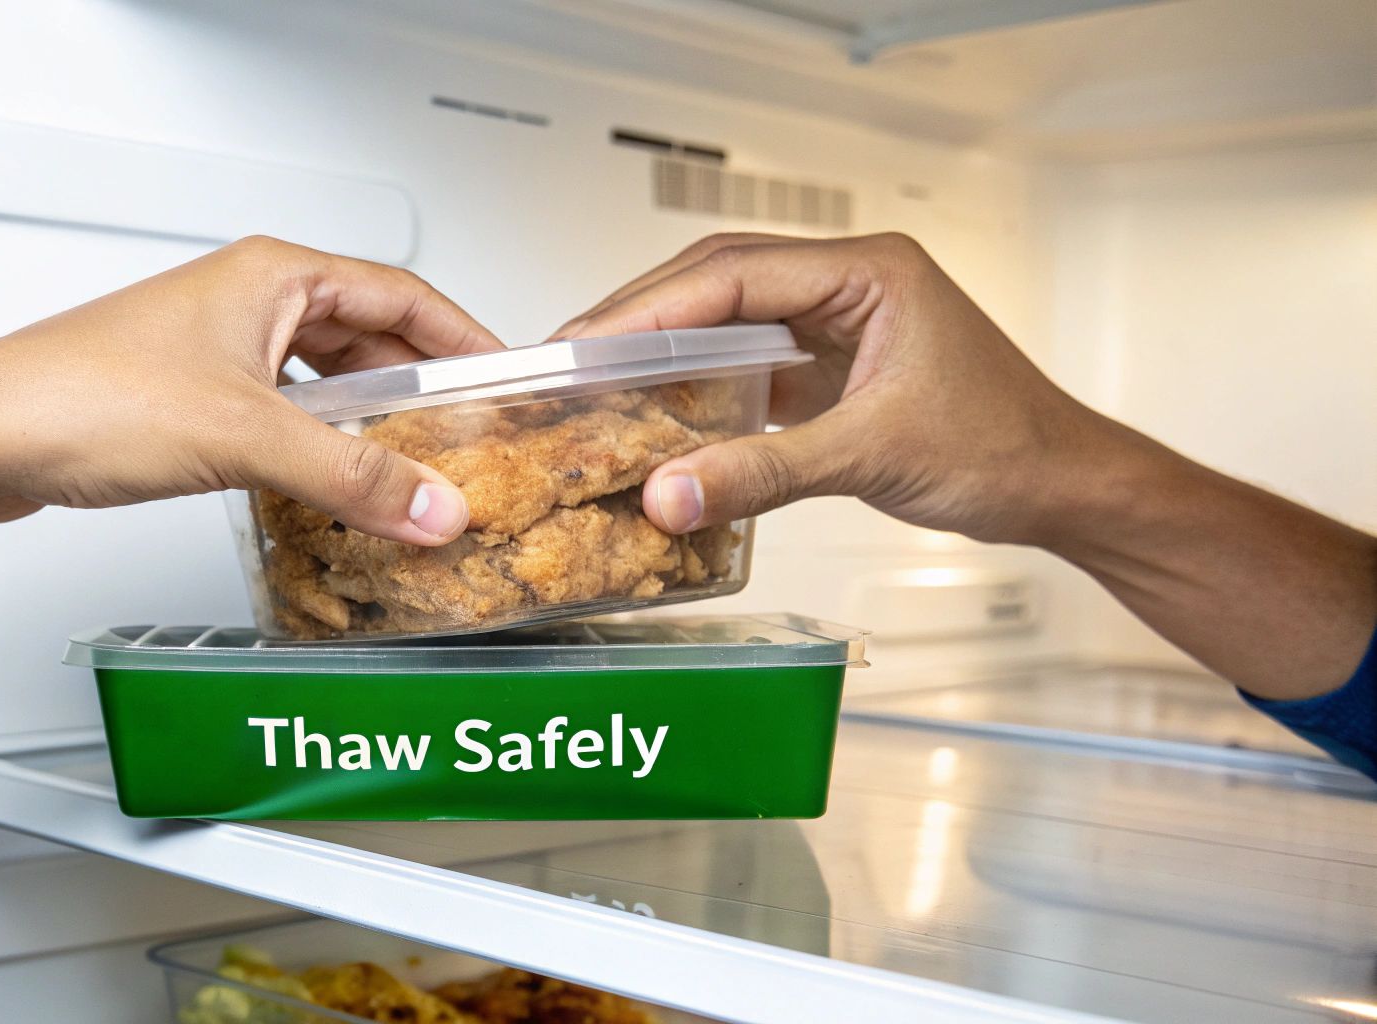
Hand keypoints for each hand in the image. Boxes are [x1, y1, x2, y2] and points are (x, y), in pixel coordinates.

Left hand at [0, 237, 497, 673]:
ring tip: (410, 474)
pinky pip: (281, 418)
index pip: (402, 294)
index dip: (463, 336)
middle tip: (467, 441)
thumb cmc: (79, 399)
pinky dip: (316, 452)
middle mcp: (246, 304)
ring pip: (322, 383)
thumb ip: (352, 477)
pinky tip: (329, 493)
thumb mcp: (246, 437)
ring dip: (366, 427)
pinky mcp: (187, 400)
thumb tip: (433, 506)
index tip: (507, 380)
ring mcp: (214, 351)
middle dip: (419, 390)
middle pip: (366, 338)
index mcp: (272, 277)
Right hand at [554, 232, 1131, 547]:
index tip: (587, 339)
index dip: (650, 306)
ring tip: (596, 378)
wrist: (1061, 486)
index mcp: (869, 271)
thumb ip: (764, 474)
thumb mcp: (872, 457)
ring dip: (666, 346)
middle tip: (570, 357)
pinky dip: (699, 383)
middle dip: (642, 317)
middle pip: (719, 282)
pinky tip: (658, 410)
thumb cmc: (1005, 449)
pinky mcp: (832, 364)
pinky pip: (749, 361)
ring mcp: (839, 322)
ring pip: (729, 317)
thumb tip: (670, 492)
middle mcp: (850, 283)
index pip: (734, 272)